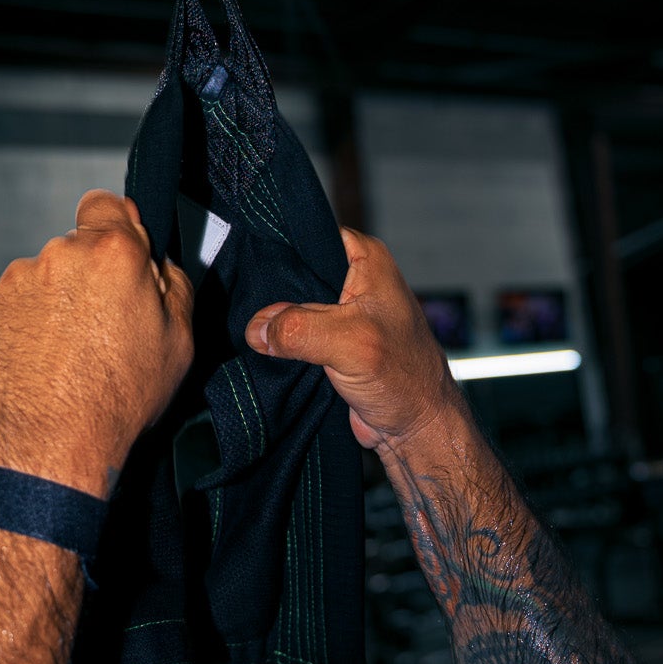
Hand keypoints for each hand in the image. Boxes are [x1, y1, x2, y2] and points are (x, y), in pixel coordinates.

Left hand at [0, 190, 194, 496]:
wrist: (53, 442)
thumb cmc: (117, 397)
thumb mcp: (179, 341)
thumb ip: (173, 285)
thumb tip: (159, 265)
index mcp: (112, 253)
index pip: (106, 203)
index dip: (113, 225)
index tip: (116, 252)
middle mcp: (59, 255)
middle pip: (75, 248)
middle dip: (88, 277)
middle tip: (102, 326)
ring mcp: (17, 280)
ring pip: (42, 278)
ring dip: (54, 303)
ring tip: (68, 354)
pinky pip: (12, 305)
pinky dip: (24, 325)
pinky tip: (40, 361)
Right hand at [245, 228, 461, 451]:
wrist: (415, 429)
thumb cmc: (404, 379)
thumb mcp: (348, 343)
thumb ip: (298, 329)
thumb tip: (257, 329)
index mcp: (367, 259)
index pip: (311, 234)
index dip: (281, 249)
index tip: (248, 263)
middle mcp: (357, 279)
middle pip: (296, 271)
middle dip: (273, 291)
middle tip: (247, 305)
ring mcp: (344, 311)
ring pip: (293, 305)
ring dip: (277, 323)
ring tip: (256, 332)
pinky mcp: (334, 341)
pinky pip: (297, 333)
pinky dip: (282, 343)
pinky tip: (263, 349)